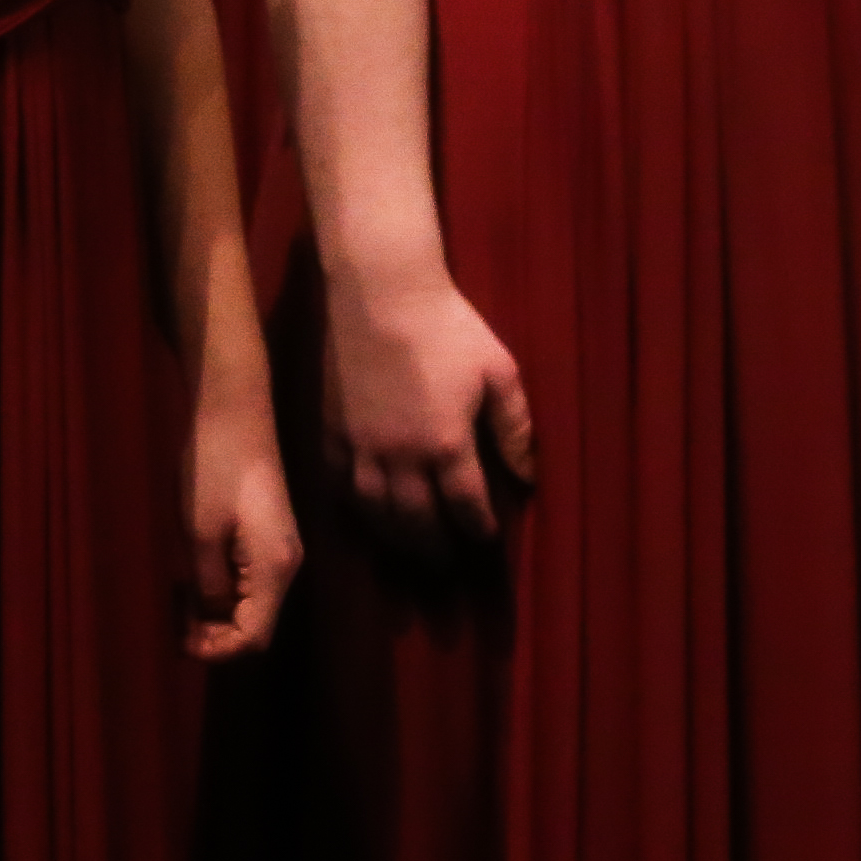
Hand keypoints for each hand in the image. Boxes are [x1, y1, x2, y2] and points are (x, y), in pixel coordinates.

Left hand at [181, 398, 301, 661]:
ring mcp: (280, 550)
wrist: (233, 412)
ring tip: (177, 603)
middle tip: (172, 623)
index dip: (219, 651)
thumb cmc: (213, 470)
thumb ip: (207, 587)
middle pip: (256, 625)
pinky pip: (249, 581)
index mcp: (275, 570)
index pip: (255, 637)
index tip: (181, 643)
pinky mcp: (268, 536)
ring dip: (215, 613)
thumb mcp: (200, 536)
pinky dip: (221, 591)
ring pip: (252, 604)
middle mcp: (286, 566)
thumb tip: (211, 620)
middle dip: (215, 634)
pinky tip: (192, 580)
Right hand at [330, 265, 533, 542]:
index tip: (487, 539)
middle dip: (436, 550)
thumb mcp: (499, 372)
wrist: (380, 293)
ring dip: (395, 541)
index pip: (467, 506)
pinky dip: (357, 511)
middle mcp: (400, 458)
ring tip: (409, 554)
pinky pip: (341, 488)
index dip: (479, 529)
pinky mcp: (332, 434)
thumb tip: (528, 476)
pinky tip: (367, 516)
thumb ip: (515, 428)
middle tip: (447, 567)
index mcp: (446, 444)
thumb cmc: (447, 327)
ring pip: (376, 514)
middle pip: (417, 523)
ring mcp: (360, 449)